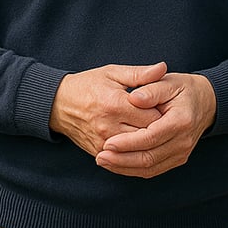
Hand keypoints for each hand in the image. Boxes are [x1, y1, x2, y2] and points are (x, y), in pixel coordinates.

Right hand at [48, 62, 166, 155]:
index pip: (152, 116)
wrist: (58, 104)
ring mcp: (103, 142)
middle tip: (167, 121)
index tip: (169, 107)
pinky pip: (124, 160)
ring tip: (156, 132)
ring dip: (149, 143)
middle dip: (160, 130)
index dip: (165, 113)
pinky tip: (143, 144)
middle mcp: (109, 126)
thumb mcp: (113, 73)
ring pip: (137, 151)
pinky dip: (136, 153)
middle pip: (147, 136)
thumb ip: (140, 74)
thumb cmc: (88, 84)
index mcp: (115, 104)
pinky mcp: (98, 152)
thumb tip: (163, 68)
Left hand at [95, 72, 216, 177]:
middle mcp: (183, 140)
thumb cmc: (183, 89)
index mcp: (181, 120)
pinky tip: (117, 164)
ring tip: (104, 161)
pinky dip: (133, 170)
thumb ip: (151, 89)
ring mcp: (182, 152)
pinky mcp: (177, 159)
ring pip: (149, 168)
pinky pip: (153, 170)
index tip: (108, 142)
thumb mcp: (168, 82)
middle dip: (122, 159)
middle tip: (100, 156)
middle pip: (149, 157)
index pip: (151, 137)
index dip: (128, 142)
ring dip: (125, 167)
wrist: (206, 102)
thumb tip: (134, 98)